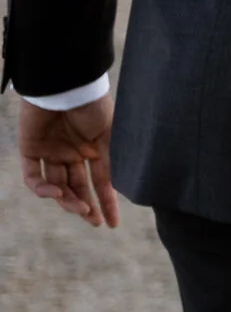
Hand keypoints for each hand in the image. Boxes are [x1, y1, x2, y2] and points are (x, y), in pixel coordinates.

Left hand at [18, 93, 118, 227]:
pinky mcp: (30, 150)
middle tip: (93, 220)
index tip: (112, 224)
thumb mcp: (110, 135)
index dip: (107, 203)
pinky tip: (55, 192)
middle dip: (85, 206)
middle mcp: (73, 153)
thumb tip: (120, 189)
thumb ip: (113, 160)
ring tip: (78, 207)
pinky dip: (42, 189)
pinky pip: (32, 176)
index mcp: (94, 149)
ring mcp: (51, 152)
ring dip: (66, 199)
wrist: (64, 86)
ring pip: (56, 185)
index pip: (101, 182)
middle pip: (78, 187)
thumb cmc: (93, 106)